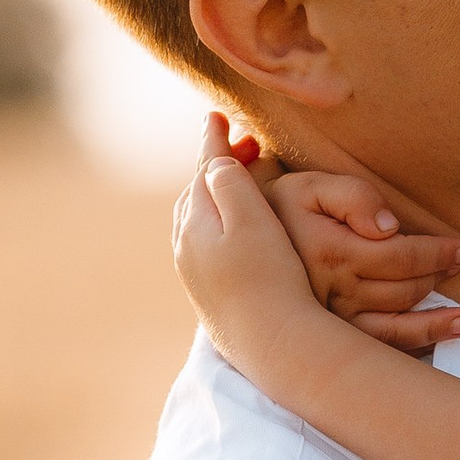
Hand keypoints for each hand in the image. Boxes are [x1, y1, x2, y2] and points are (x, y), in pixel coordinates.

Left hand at [173, 128, 349, 387]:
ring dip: (217, 194)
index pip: (203, 169)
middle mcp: (187, 247)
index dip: (212, 140)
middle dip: (215, 165)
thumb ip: (229, 182)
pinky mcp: (210, 295)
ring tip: (237, 181)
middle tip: (241, 145)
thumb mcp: (251, 220)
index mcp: (195, 222)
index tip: (217, 115)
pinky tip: (234, 229)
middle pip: (198, 193)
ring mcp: (195, 274)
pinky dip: (218, 222)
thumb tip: (213, 162)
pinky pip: (206, 243)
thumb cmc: (269, 278)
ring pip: (199, 219)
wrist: (272, 345)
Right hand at [190, 115, 459, 352]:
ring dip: (435, 322)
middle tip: (459, 263)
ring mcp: (330, 318)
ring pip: (394, 325)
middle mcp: (333, 290)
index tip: (458, 248)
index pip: (399, 256)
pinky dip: (415, 344)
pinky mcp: (328, 336)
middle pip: (402, 289)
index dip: (435, 253)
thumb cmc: (280, 206)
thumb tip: (390, 227)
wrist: (234, 245)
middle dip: (436, 277)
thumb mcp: (310, 185)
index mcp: (332, 251)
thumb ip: (353, 196)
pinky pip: (377, 347)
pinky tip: (443, 338)